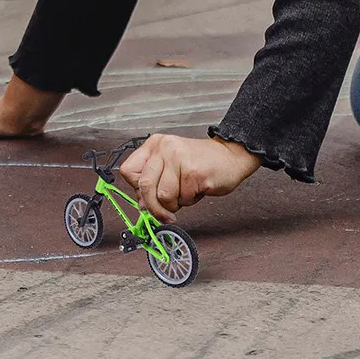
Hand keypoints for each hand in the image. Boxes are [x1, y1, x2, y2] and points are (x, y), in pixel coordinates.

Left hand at [119, 133, 261, 222]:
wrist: (231, 156)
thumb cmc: (200, 162)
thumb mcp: (170, 166)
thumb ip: (154, 181)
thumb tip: (142, 205)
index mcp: (155, 144)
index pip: (128, 171)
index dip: (136, 189)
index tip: (146, 198)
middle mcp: (164, 148)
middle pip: (144, 186)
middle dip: (154, 207)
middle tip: (164, 214)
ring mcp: (179, 159)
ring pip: (164, 196)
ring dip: (175, 204)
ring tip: (186, 194)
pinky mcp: (194, 172)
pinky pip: (184, 199)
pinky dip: (190, 201)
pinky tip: (197, 190)